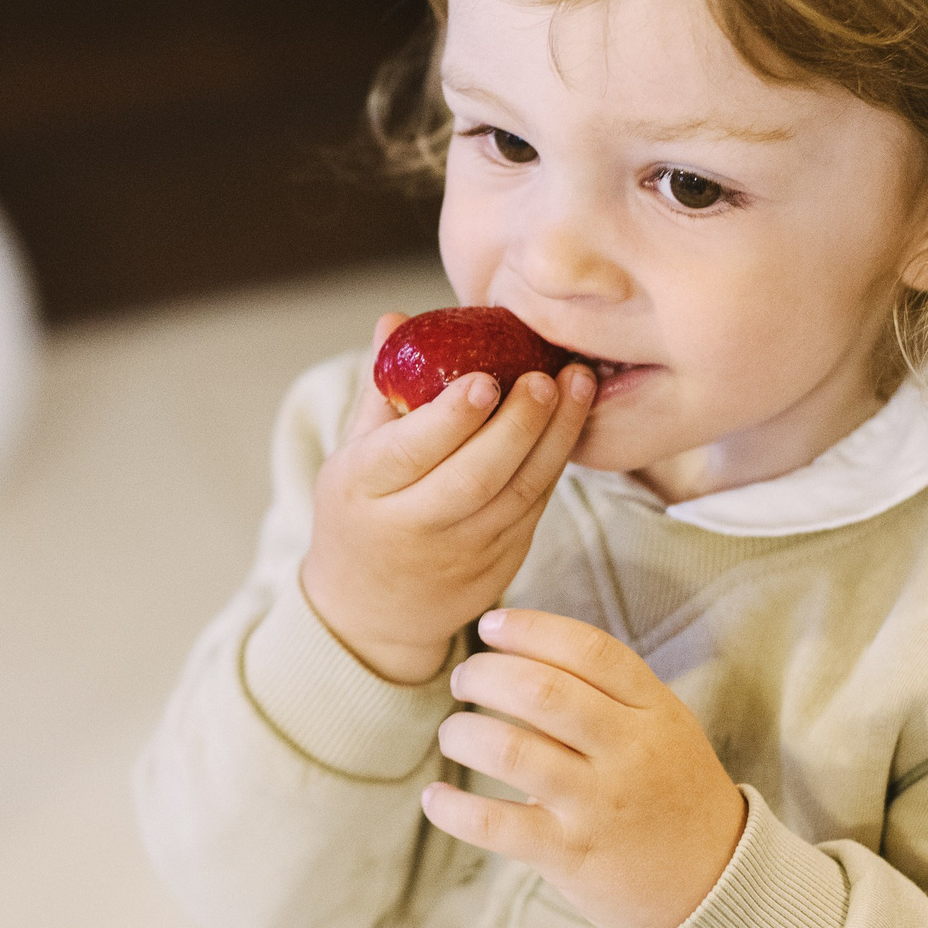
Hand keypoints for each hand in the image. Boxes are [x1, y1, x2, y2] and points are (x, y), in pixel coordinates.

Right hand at [301, 314, 595, 684]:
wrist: (373, 610)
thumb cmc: (361, 513)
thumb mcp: (351, 454)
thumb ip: (380, 391)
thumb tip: (396, 318)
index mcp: (363, 490)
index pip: (409, 452)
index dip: (450, 418)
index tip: (484, 378)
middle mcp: (412, 525)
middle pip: (474, 477)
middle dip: (517, 425)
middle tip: (545, 376)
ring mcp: (462, 551)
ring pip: (518, 494)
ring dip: (554, 437)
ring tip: (576, 382)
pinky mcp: (501, 563)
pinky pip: (535, 507)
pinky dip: (555, 461)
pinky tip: (572, 419)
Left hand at [423, 608, 747, 927]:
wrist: (715, 883)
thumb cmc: (671, 790)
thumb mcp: (664, 727)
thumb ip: (609, 689)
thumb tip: (524, 644)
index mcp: (653, 711)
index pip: (589, 650)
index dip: (531, 628)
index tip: (491, 625)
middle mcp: (628, 752)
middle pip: (542, 691)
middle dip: (485, 673)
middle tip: (464, 678)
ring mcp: (599, 805)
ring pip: (511, 750)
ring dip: (463, 732)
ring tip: (453, 732)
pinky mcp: (571, 855)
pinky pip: (497, 825)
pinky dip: (453, 809)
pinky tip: (436, 797)